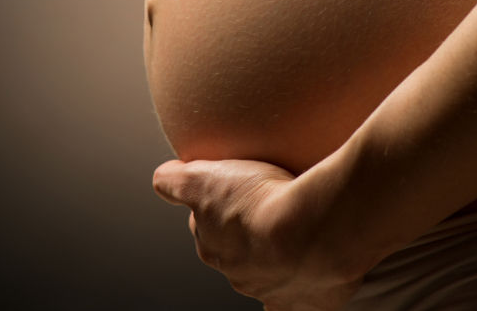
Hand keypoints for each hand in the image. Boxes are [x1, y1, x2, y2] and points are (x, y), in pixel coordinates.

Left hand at [153, 158, 364, 310]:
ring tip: (297, 234)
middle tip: (268, 208)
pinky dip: (307, 292)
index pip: (206, 227)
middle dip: (248, 234)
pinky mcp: (312, 302)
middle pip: (239, 253)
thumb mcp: (202, 178)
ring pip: (272, 278)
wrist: (313, 232)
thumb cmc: (259, 203)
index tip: (233, 190)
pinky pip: (306, 303)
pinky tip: (314, 278)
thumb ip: (175, 181)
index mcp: (214, 249)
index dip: (217, 206)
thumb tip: (162, 179)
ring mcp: (276, 292)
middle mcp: (241, 276)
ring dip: (279, 259)